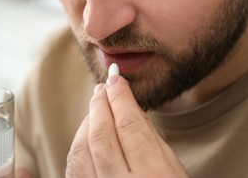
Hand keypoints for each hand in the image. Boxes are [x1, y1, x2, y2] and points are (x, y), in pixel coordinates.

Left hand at [66, 75, 187, 177]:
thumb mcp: (173, 171)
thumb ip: (151, 140)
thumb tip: (129, 107)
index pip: (129, 125)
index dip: (120, 98)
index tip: (116, 79)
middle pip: (100, 134)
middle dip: (100, 104)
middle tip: (103, 86)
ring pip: (80, 149)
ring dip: (87, 122)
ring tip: (96, 104)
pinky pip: (73, 167)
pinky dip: (78, 144)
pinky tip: (87, 131)